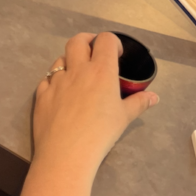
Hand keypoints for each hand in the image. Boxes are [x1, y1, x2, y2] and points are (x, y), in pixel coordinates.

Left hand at [33, 32, 158, 174]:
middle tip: (93, 52)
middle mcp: (78, 70)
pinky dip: (54, 81)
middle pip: (78, 41)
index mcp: (101, 71)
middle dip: (87, 41)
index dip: (112, 42)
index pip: (105, 40)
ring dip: (69, 61)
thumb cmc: (100, 134)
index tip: (116, 54)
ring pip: (60, 59)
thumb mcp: (124, 118)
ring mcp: (56, 82)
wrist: (66, 155)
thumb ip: (139, 103)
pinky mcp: (41, 95)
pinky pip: (46, 80)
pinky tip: (60, 93)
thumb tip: (154, 97)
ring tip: (76, 74)